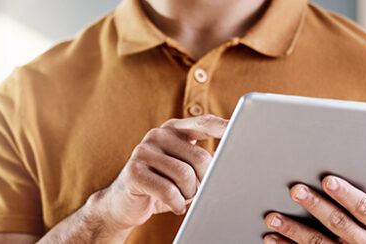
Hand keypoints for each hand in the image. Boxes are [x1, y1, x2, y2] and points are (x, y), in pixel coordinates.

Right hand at [90, 115, 228, 229]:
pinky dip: (176, 204)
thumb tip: (230, 161)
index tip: (243, 128)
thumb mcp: (183, 169)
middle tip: (194, 192)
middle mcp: (157, 135)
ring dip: (189, 195)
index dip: (224, 126)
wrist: (123, 203)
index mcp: (173, 129)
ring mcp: (143, 151)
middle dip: (203, 182)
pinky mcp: (134, 171)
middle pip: (201, 158)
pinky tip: (173, 205)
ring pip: (185, 176)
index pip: (204, 123)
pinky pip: (168, 191)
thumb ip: (201, 160)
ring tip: (180, 197)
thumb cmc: (162, 186)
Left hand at [262, 176, 365, 243]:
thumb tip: (358, 164)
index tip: (327, 180)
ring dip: (293, 229)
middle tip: (295, 190)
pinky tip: (271, 237)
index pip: (363, 207)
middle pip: (338, 223)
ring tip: (272, 217)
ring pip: (318, 243)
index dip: (346, 194)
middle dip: (316, 205)